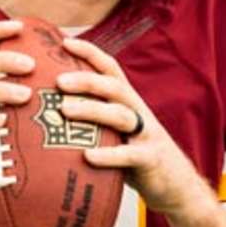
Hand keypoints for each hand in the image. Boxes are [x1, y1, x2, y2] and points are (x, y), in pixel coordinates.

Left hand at [57, 38, 216, 221]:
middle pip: (114, 87)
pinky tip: (87, 156)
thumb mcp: (117, 131)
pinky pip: (129, 155)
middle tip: (58, 81)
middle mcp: (139, 112)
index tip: (64, 41)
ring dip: (92, 110)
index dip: (90, 52)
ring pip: (120, 116)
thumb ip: (94, 119)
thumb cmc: (136, 156)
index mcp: (129, 102)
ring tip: (65, 110)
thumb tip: (49, 110)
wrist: (176, 185)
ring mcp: (146, 135)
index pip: (111, 69)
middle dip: (86, 80)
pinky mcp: (150, 159)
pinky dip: (108, 155)